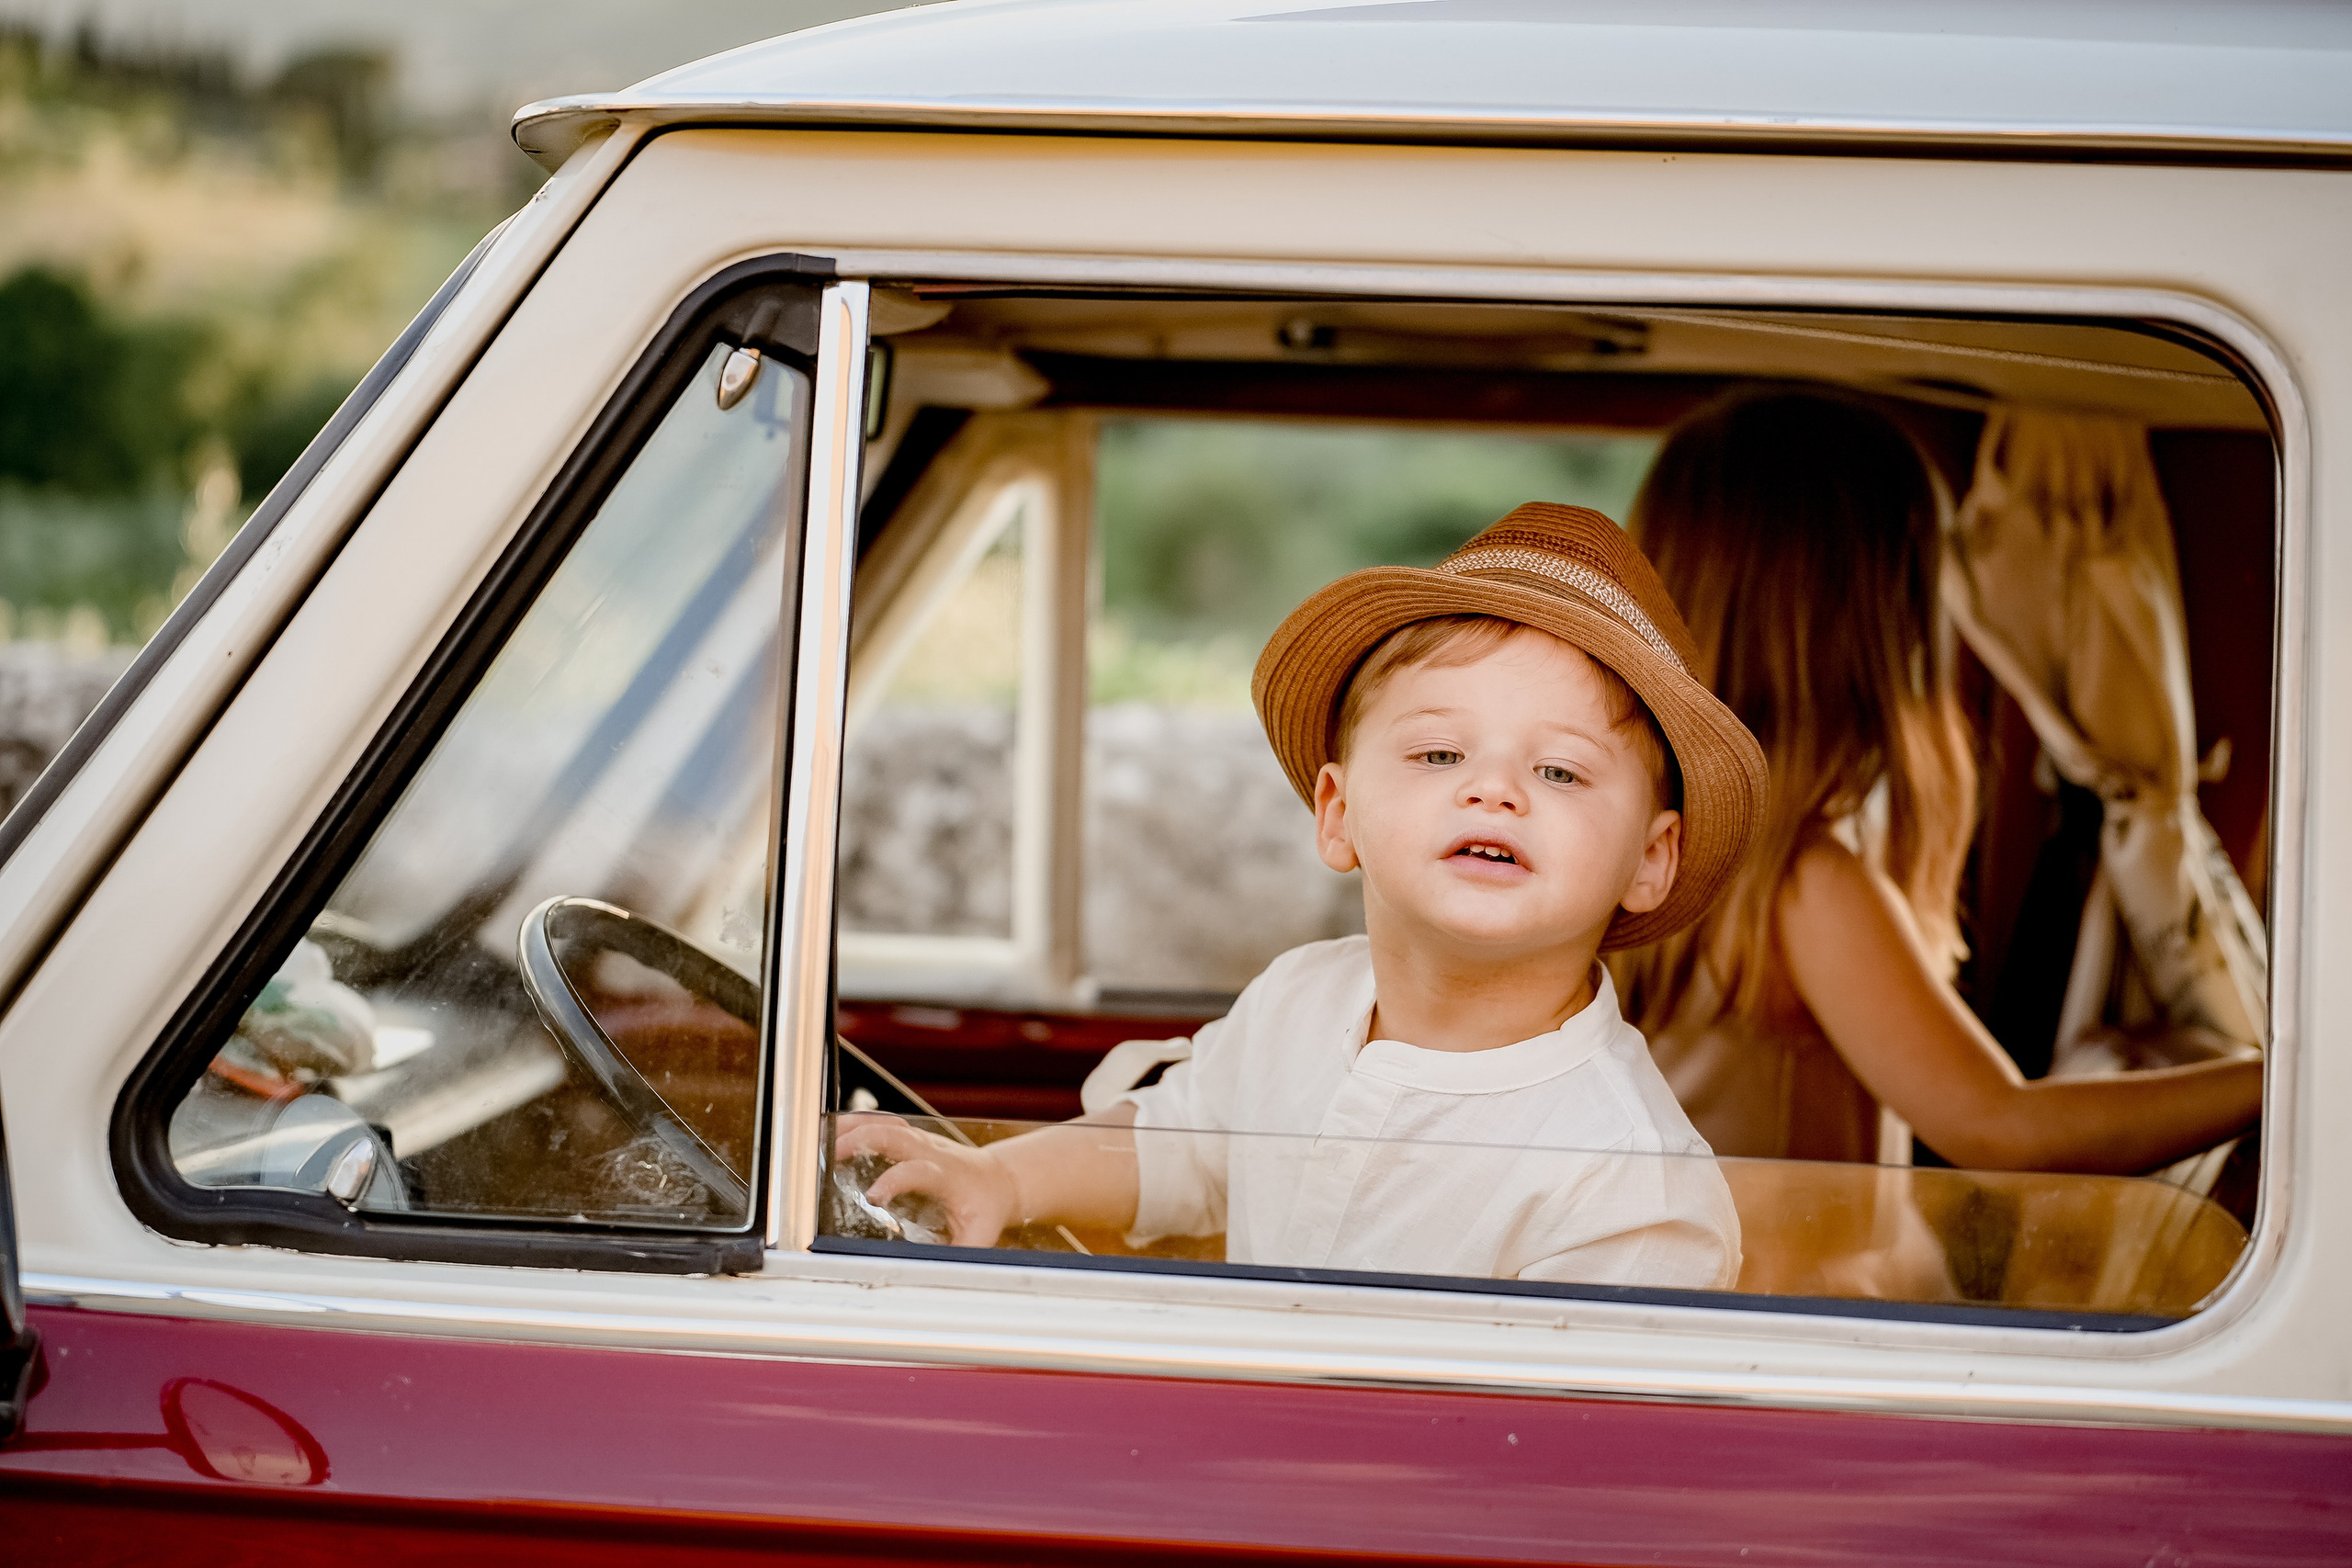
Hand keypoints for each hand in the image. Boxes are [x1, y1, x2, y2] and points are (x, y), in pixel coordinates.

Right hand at [832, 1115, 1020, 1246]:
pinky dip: (856, 1124)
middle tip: (829, 1154)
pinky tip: (832, 1131)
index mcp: (946, 1176)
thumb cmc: (987, 1208)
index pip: (917, 1170)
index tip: (873, 1197)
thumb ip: (959, 1256)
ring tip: (819, 1138)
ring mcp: (921, 1140)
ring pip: (885, 1123)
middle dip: (861, 1140)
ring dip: (852, 1127)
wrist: (999, 1180)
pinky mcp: (912, 1137)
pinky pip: (881, 1122)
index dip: (894, 1180)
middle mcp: (932, 1152)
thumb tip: (936, 1277)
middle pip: (895, 1134)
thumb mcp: (979, 1236)